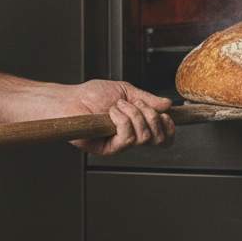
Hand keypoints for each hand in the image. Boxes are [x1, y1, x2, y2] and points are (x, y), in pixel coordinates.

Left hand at [56, 80, 174, 154]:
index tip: (165, 116)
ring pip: (144, 137)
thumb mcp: (126, 91)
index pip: (162, 137)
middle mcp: (131, 137)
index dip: (169, 129)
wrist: (72, 100)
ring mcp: (120, 144)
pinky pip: (127, 138)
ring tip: (119, 106)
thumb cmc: (93, 95)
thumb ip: (147, 99)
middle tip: (138, 104)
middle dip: (152, 117)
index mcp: (138, 125)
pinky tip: (111, 113)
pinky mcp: (109, 149)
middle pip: (157, 138)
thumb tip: (167, 104)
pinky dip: (122, 120)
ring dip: (134, 115)